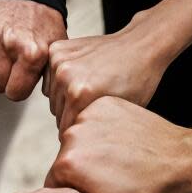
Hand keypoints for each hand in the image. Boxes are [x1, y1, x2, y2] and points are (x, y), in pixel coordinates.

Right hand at [0, 0, 65, 100]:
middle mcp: (10, 43)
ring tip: (2, 55)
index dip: (19, 88)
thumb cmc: (43, 23)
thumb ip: (48, 76)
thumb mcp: (54, 51)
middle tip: (12, 65)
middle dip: (4, 79)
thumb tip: (46, 95)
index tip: (22, 79)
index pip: (15, 93)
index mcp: (33, 53)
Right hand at [46, 97, 191, 192]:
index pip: (53, 184)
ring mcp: (90, 115)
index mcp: (68, 164)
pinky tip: (123, 145)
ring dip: (91, 152)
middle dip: (81, 172)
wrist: (183, 161)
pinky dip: (103, 132)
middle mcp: (73, 134)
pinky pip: (93, 123)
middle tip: (111, 180)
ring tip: (119, 163)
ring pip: (78, 141)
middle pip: (64, 161)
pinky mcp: (105, 104)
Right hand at [47, 21, 173, 133]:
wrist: (141, 45)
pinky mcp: (57, 50)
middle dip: (72, 116)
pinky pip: (50, 78)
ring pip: (52, 97)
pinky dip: (60, 81)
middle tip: (92, 109)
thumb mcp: (120, 114)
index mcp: (80, 95)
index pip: (65, 130)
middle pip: (57, 114)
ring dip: (65, 99)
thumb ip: (94, 129)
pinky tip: (80, 79)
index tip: (92, 131)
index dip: (80, 133)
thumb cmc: (137, 81)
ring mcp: (60, 61)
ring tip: (88, 93)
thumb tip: (78, 147)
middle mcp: (66, 77)